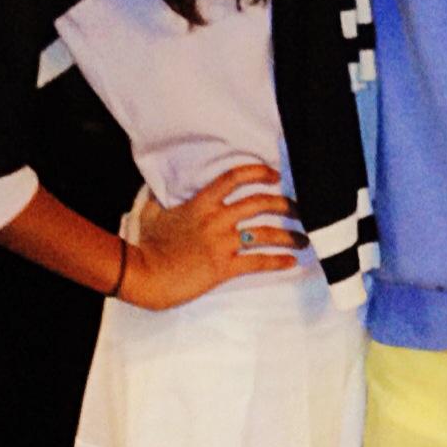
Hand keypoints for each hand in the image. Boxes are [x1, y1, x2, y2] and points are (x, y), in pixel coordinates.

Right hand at [120, 163, 304, 309]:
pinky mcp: (224, 267)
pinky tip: (291, 261)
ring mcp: (222, 243)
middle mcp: (216, 220)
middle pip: (260, 203)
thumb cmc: (145, 244)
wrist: (143, 273)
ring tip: (304, 239)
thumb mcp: (152, 213)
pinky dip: (278, 261)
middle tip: (298, 208)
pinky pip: (258, 262)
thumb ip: (160, 199)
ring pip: (266, 233)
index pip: (234, 178)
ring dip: (289, 235)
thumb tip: (156, 189)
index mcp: (201, 203)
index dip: (257, 172)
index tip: (273, 174)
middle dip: (284, 204)